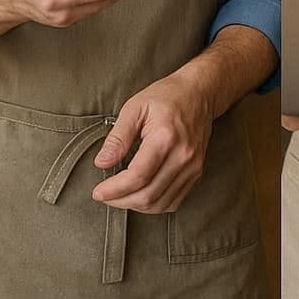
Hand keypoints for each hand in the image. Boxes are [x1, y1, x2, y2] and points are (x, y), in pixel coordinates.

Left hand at [93, 71, 212, 212]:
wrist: (201, 92)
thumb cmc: (168, 96)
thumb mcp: (136, 107)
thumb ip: (118, 137)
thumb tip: (102, 163)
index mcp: (166, 137)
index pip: (138, 176)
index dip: (114, 190)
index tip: (98, 191)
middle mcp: (183, 155)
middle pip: (148, 195)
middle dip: (120, 201)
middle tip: (105, 195)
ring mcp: (193, 165)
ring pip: (160, 203)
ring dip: (136, 205)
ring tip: (121, 195)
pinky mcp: (196, 171)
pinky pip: (173, 201)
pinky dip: (153, 205)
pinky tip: (142, 194)